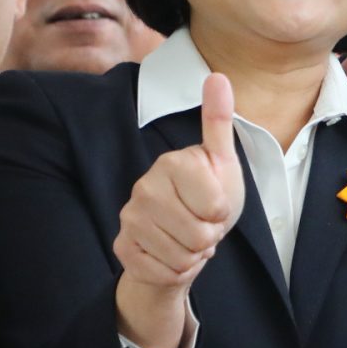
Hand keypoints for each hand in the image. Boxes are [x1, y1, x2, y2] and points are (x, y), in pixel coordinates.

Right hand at [113, 73, 244, 347]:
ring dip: (194, 255)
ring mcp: (130, 218)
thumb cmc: (207, 197)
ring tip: (187, 237)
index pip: (215, 205)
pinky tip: (170, 254)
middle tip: (201, 223)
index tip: (214, 204)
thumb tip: (217, 75)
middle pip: (199, 234)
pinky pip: (165, 272)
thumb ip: (218, 122)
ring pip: (183, 256)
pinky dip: (177, 271)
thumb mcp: (222, 162)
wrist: (182, 237)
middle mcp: (144, 187)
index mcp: (173, 163)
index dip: (222, 212)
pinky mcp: (124, 247)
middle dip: (209, 236)